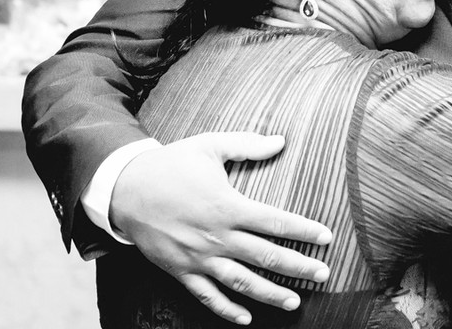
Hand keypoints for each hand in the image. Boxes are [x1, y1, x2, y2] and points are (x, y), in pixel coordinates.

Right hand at [109, 132, 332, 324]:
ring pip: (240, 282)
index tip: (326, 237)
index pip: (274, 221)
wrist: (125, 188)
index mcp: (226, 206)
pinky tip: (246, 318)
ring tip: (295, 302)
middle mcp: (216, 236)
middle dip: (298, 267)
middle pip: (265, 256)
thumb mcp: (209, 146)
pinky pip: (207, 295)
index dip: (303, 230)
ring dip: (269, 294)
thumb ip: (247, 145)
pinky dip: (227, 310)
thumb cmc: (171, 164)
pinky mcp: (181, 271)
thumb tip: (281, 140)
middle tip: (324, 274)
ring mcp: (198, 257)